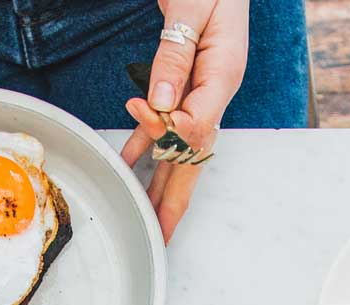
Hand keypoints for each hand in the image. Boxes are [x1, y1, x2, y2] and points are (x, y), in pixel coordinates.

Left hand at [122, 0, 247, 240]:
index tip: (148, 116)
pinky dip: (144, 148)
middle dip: (177, 200)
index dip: (172, 131)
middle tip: (160, 237)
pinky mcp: (185, 88)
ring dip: (160, 186)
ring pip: (179, 151)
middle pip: (195, 157)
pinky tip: (127, 167)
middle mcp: (215, 92)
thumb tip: (160, 100)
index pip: (199, 121)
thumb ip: (176, 53)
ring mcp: (201, 94)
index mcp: (223, 74)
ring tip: (145, 221)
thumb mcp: (194, 8)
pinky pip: (164, 128)